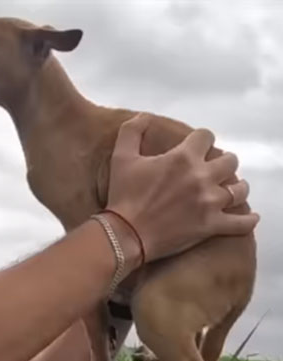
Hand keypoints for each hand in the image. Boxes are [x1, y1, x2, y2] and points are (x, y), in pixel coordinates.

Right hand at [105, 113, 258, 262]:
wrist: (125, 235)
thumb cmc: (122, 196)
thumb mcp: (120, 158)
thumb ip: (132, 131)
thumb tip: (143, 116)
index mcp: (182, 158)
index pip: (206, 136)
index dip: (201, 140)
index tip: (197, 147)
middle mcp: (201, 177)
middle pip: (230, 161)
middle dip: (223, 163)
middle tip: (214, 170)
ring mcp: (210, 202)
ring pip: (240, 189)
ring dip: (236, 188)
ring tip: (230, 191)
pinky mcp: (211, 225)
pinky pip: (241, 223)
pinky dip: (248, 220)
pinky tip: (249, 217)